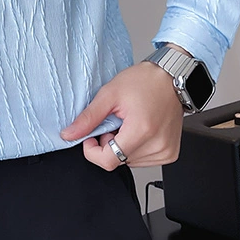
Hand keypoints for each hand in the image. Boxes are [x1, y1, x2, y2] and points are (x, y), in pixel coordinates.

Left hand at [59, 51, 187, 170]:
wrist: (171, 77)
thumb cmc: (144, 81)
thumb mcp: (109, 94)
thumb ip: (88, 118)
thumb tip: (69, 134)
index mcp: (142, 131)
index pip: (109, 161)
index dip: (93, 151)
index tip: (92, 136)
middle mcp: (157, 145)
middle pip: (118, 160)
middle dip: (109, 144)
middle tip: (116, 121)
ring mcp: (166, 152)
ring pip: (129, 161)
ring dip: (123, 146)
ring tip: (130, 123)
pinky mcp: (170, 154)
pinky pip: (143, 160)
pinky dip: (136, 147)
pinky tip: (140, 129)